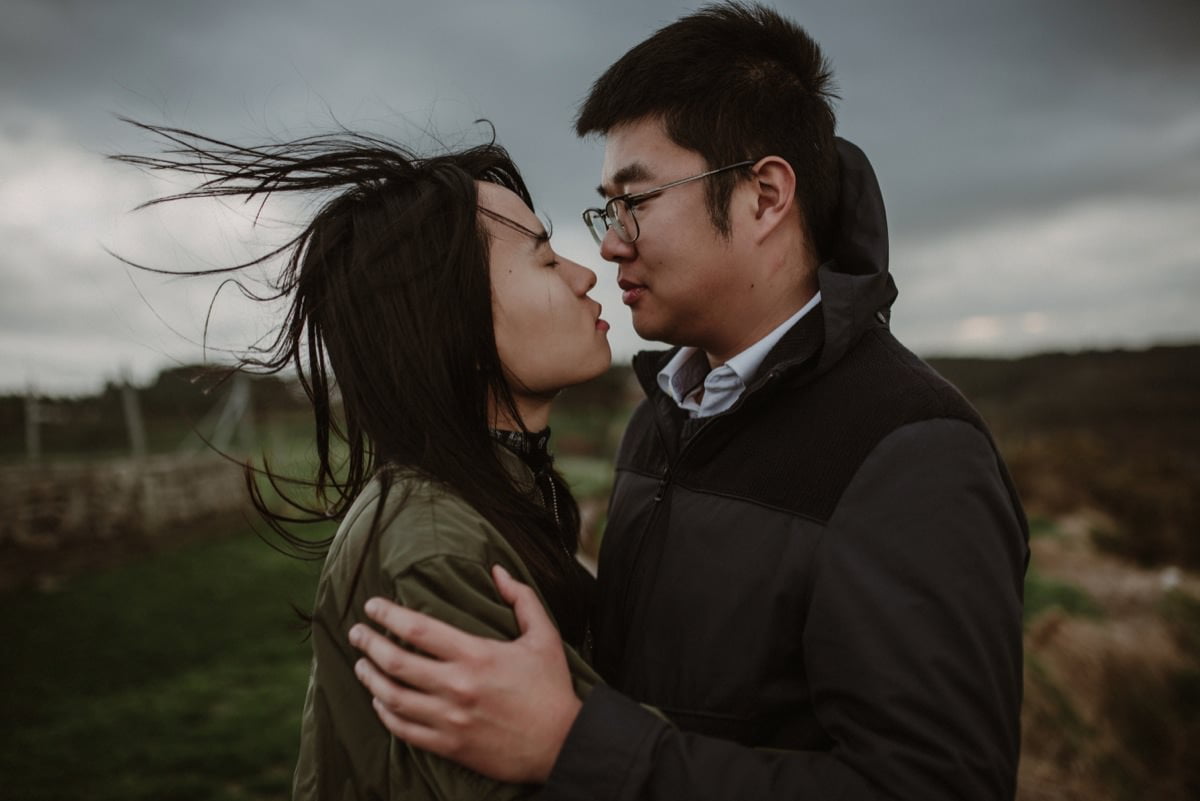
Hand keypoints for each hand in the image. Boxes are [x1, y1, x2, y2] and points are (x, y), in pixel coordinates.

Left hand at [348, 564, 581, 782]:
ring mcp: (450, 719)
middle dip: (369, 644)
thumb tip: (498, 570)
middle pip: (396, 662)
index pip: (418, 630)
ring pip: (393, 698)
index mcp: (477, 655)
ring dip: (370, 679)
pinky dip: (386, 714)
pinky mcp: (449, 745)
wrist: (561, 743)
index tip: (372, 605)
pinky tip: (379, 702)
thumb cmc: (551, 688)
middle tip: (356, 633)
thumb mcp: (544, 636)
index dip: (388, 615)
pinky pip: (404, 730)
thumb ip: (521, 598)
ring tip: (360, 665)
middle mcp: (457, 687)